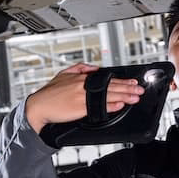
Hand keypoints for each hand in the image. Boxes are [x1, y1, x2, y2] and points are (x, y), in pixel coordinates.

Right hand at [25, 63, 143, 132]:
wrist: (38, 107)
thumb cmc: (49, 93)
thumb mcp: (64, 75)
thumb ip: (80, 69)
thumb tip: (95, 69)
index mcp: (81, 78)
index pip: (106, 79)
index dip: (121, 80)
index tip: (133, 81)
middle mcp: (83, 86)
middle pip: (111, 86)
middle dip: (128, 88)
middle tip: (140, 89)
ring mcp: (82, 97)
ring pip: (108, 95)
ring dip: (124, 96)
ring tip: (135, 97)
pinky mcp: (80, 108)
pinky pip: (99, 107)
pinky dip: (110, 105)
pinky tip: (120, 105)